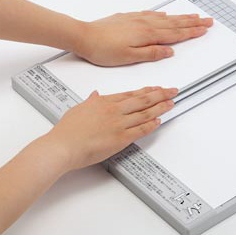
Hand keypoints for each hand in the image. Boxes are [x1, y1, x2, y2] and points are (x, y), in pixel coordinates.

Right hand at [42, 86, 177, 170]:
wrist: (63, 146)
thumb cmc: (67, 131)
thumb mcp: (78, 109)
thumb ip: (90, 102)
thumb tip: (95, 95)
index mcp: (104, 102)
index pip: (131, 94)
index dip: (146, 91)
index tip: (156, 88)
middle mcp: (114, 110)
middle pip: (142, 100)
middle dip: (160, 94)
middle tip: (172, 91)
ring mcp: (118, 124)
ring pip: (144, 113)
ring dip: (160, 108)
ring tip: (171, 103)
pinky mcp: (120, 139)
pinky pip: (140, 130)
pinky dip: (151, 125)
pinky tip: (159, 121)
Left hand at [73, 11, 212, 65]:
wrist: (84, 36)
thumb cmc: (104, 50)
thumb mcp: (130, 58)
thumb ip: (151, 53)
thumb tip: (169, 51)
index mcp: (147, 35)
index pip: (175, 34)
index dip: (191, 31)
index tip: (204, 29)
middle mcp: (144, 24)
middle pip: (174, 23)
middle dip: (192, 22)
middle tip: (207, 20)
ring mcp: (136, 19)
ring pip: (164, 18)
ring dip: (180, 17)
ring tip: (193, 16)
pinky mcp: (128, 17)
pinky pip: (151, 14)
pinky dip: (162, 14)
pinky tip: (165, 14)